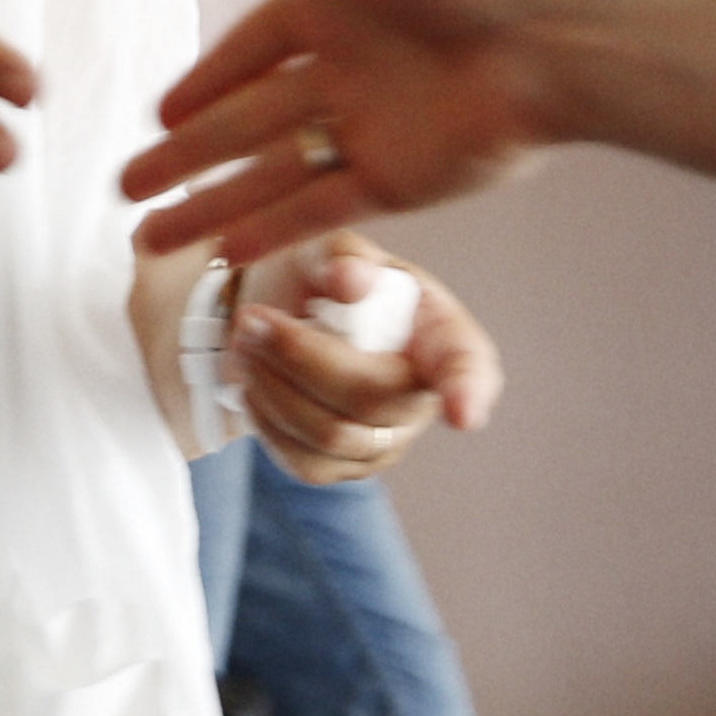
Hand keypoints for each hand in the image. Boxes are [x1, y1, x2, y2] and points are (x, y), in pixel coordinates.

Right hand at [121, 0, 569, 263]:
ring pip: (268, 178)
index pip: (245, 54)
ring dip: (209, 207)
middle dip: (184, 158)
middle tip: (124, 186)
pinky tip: (220, 251)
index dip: (200, 85)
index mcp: (327, 6)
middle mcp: (341, 73)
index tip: (155, 116)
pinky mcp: (400, 181)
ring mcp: (368, 132)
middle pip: (244, 125)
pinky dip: (269, 230)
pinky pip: (320, 210)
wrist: (556, 28)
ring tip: (147, 237)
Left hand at [231, 234, 503, 481]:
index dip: (467, 390)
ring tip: (247, 338)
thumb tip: (351, 280)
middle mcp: (424, 394)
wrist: (274, 311)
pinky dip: (266, 416)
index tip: (462, 414)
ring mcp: (388, 438)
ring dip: (273, 384)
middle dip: (301, 357)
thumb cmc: (317, 275)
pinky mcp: (345, 466)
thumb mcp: (326, 249)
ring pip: (331, 435)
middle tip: (252, 318)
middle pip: (372, 400)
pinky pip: (305, 462)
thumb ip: (341, 256)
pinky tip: (256, 378)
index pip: (466, 365)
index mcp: (439, 332)